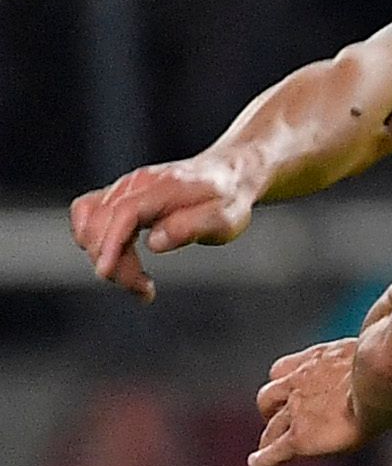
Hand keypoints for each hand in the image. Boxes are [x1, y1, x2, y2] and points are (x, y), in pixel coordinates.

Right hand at [71, 155, 257, 300]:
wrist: (228, 175)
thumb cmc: (229, 200)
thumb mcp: (225, 219)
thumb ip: (191, 227)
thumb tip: (154, 242)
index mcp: (163, 188)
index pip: (124, 214)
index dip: (111, 243)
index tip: (105, 272)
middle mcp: (136, 184)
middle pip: (103, 222)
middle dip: (114, 262)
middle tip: (145, 290)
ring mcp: (124, 188)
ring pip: (91, 221)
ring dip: (103, 256)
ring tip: (138, 281)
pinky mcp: (119, 196)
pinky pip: (87, 214)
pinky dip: (93, 239)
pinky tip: (117, 259)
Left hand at [252, 340, 378, 465]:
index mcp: (327, 356)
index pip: (294, 368)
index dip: (292, 379)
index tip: (293, 386)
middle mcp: (305, 378)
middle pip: (275, 391)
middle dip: (276, 404)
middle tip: (281, 417)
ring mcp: (301, 406)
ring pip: (272, 419)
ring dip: (272, 429)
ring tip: (272, 441)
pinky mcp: (303, 435)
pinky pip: (277, 449)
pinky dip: (266, 458)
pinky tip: (258, 464)